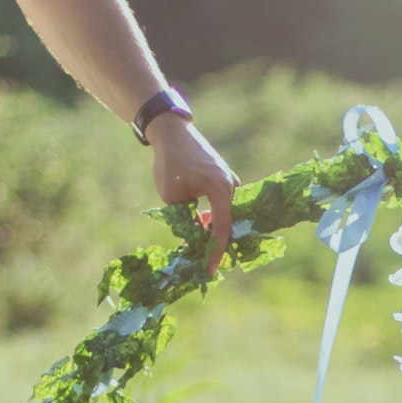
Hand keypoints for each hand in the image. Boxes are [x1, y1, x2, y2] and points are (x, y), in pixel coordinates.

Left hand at [149, 116, 239, 275]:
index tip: (210, 269)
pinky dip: (214, 214)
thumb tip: (196, 239)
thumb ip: (187, 221)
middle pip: (227, 221)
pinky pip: (222, 202)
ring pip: (224, 212)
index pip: (222, 229)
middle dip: (215, 241)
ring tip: (198, 240)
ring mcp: (230, 180)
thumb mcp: (173, 199)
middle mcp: (232, 185)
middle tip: (202, 259)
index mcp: (221, 190)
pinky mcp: (224, 176)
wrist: (171, 132)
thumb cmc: (169, 164)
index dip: (215, 252)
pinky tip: (201, 221)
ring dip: (212, 226)